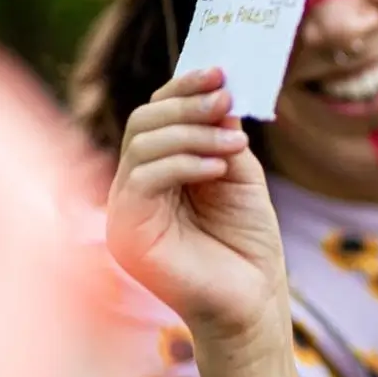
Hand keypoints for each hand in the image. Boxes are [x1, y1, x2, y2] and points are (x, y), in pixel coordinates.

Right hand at [106, 69, 286, 342]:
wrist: (252, 304)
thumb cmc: (247, 247)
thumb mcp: (240, 177)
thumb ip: (223, 137)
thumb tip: (219, 92)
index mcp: (157, 173)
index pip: (156, 116)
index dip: (183, 89)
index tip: (221, 72)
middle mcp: (133, 188)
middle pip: (142, 122)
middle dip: (187, 105)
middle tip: (227, 99)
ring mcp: (125, 210)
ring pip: (141, 144)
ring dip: (193, 133)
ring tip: (236, 142)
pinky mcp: (127, 232)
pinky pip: (142, 177)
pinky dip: (182, 162)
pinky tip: (217, 168)